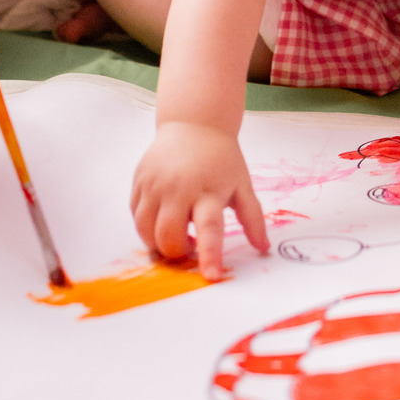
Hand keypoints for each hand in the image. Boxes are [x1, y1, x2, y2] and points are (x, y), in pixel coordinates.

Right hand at [131, 121, 268, 278]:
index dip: (210, 255)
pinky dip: (147, 227)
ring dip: (160, 243)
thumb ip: (252, 217)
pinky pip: (136, 217)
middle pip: (169, 236)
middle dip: (178, 252)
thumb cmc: (220, 158)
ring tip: (178, 232)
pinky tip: (163, 218)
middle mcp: (178, 187)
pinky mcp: (139, 181)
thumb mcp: (242, 184)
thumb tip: (264, 248)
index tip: (212, 276)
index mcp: (208, 190)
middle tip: (192, 245)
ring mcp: (155, 183)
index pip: (210, 228)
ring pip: (146, 231)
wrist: (193, 123)